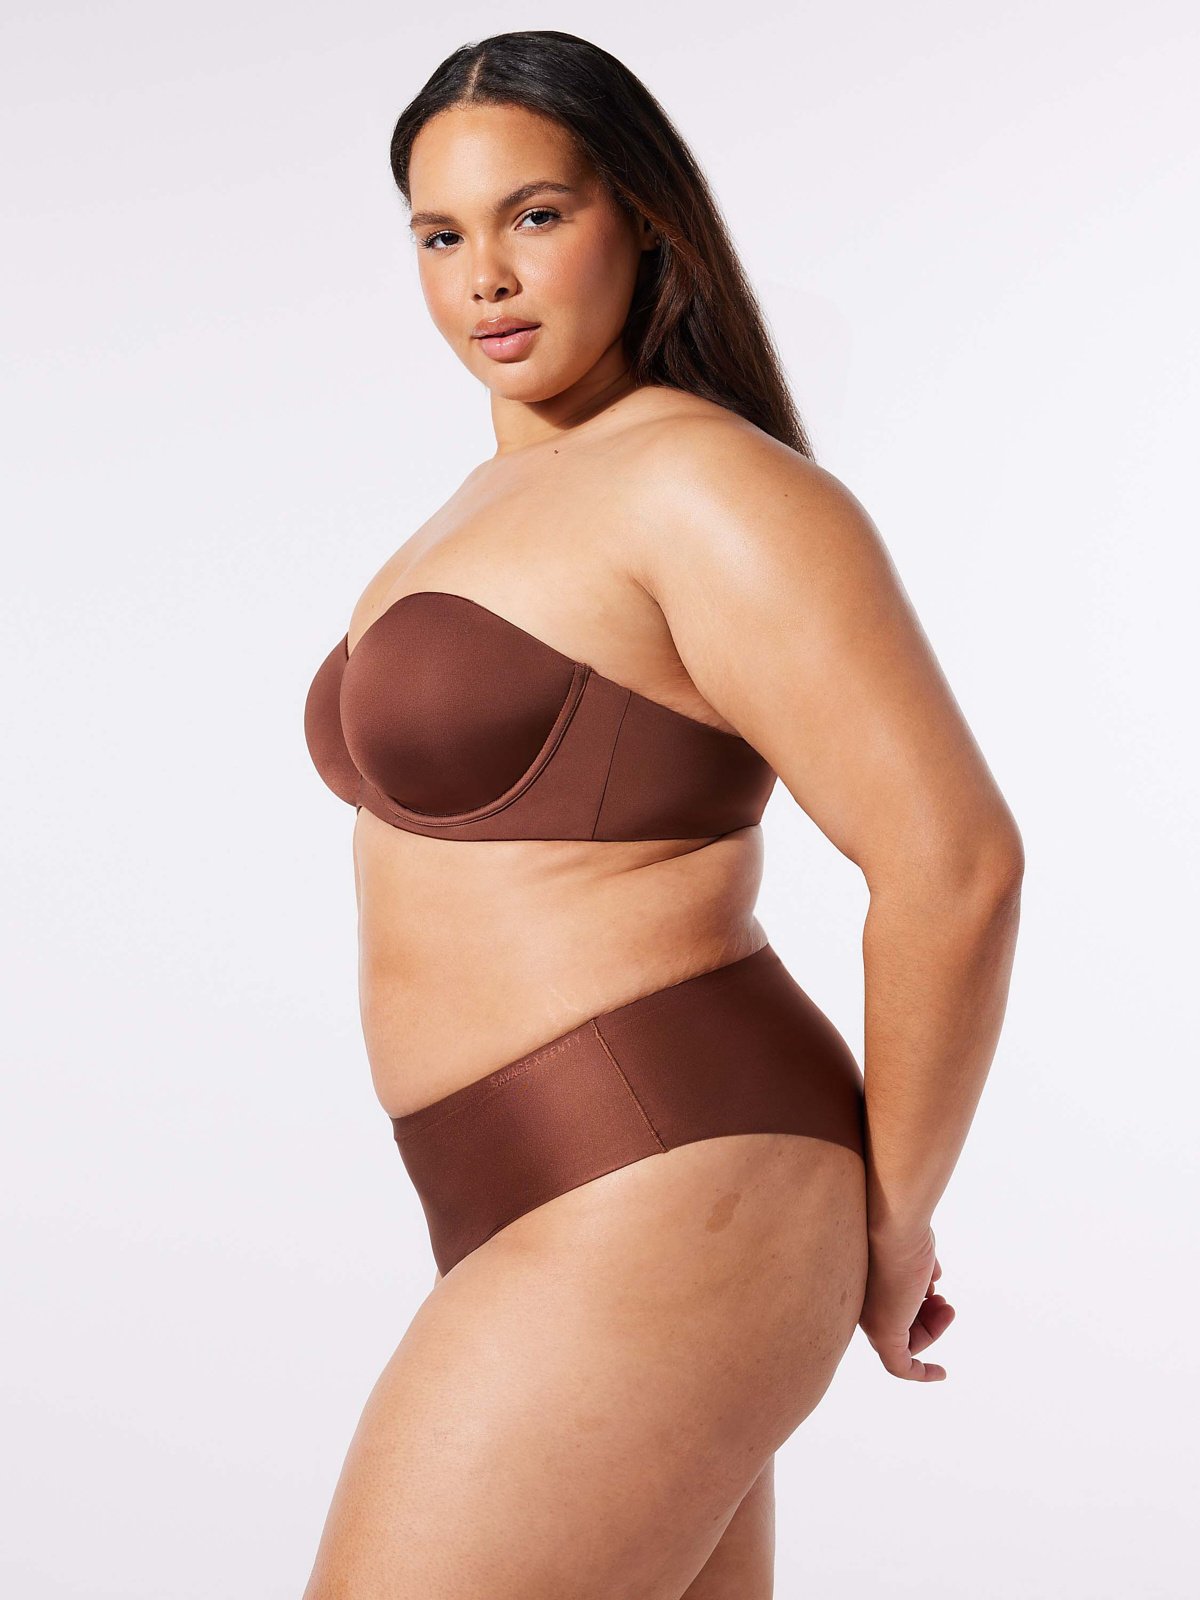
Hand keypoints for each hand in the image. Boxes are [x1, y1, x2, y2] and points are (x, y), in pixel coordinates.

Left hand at [858, 1224, 954, 1380]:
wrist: (897, 1225)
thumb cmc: (906, 1232)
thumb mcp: (917, 1251)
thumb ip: (920, 1266)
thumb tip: (931, 1278)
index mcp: (869, 1284)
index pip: (894, 1305)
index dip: (920, 1303)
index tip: (939, 1297)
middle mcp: (866, 1303)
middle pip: (901, 1323)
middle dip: (929, 1316)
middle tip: (944, 1302)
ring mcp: (873, 1319)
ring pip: (906, 1341)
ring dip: (933, 1330)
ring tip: (946, 1307)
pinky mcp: (884, 1335)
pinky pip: (900, 1367)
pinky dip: (921, 1373)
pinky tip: (941, 1373)